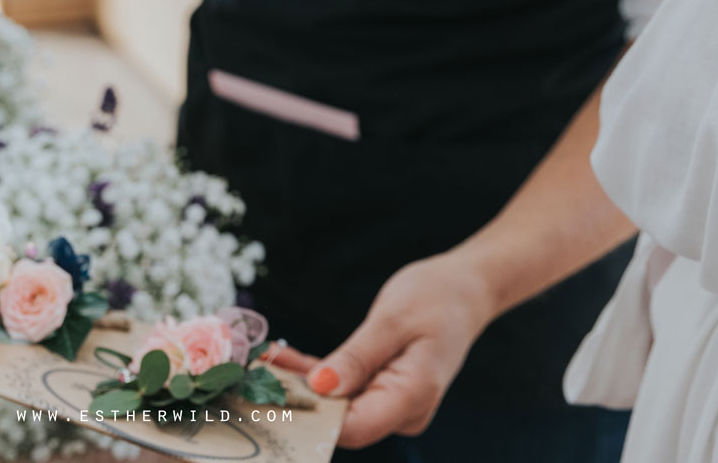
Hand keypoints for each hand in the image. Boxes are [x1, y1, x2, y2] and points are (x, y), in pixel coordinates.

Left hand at [269, 250, 498, 449]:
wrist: (466, 289)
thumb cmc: (437, 298)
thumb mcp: (392, 321)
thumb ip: (356, 358)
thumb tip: (320, 387)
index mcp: (411, 398)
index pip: (352, 427)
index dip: (310, 418)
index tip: (269, 396)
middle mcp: (402, 411)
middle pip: (340, 420)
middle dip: (297, 401)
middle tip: (251, 377)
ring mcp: (393, 403)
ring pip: (337, 405)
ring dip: (300, 387)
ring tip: (259, 365)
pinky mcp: (383, 389)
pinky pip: (343, 389)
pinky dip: (315, 375)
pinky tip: (283, 359)